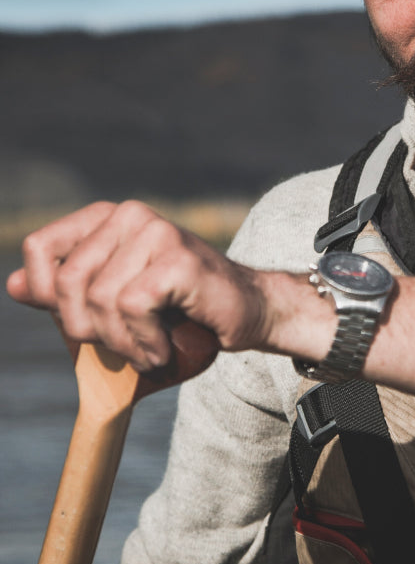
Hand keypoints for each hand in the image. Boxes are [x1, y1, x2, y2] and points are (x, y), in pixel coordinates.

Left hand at [6, 200, 272, 370]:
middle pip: (67, 283)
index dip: (49, 296)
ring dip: (123, 343)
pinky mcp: (178, 257)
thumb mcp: (110, 311)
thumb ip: (64, 297)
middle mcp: (129, 214)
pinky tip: (164, 347)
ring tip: (150, 348)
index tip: (86, 320)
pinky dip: (145, 342)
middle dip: (89, 331)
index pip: (40, 249)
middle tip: (124, 344)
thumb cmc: (175, 316)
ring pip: (100, 300)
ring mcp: (156, 231)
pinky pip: (133, 308)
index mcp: (106, 219)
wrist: (242, 315)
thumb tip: (13, 284)